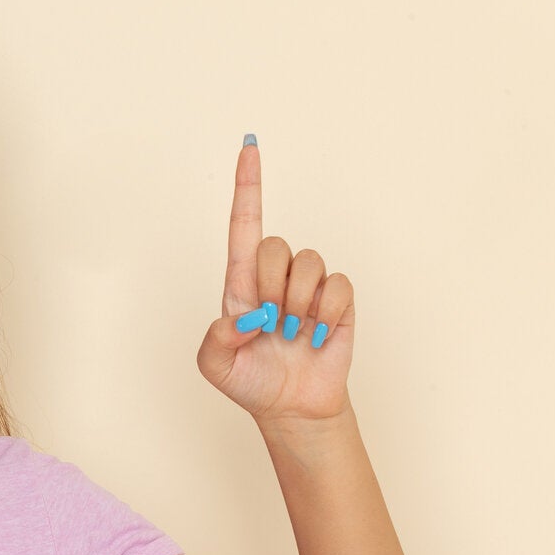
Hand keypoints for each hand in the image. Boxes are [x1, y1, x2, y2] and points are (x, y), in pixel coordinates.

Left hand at [194, 138, 354, 426]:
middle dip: (269, 287)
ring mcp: (308, 285)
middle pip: (273, 245)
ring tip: (293, 333)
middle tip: (270, 324)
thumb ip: (215, 340)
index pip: (243, 224)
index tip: (250, 145)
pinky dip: (325, 314)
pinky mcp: (339, 299)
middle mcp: (275, 275)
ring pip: (307, 262)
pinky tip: (315, 334)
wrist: (293, 408)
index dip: (248, 184)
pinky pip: (337, 285)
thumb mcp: (216, 367)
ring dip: (298, 304)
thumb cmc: (252, 382)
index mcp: (240, 282)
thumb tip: (243, 316)